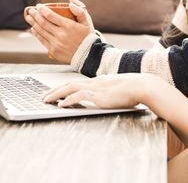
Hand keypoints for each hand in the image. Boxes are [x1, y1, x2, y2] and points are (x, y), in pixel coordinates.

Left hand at [26, 0, 93, 62]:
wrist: (88, 55)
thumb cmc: (87, 37)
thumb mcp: (87, 22)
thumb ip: (79, 9)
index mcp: (68, 26)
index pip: (50, 15)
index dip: (42, 10)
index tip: (38, 6)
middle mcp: (61, 35)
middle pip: (43, 23)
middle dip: (34, 15)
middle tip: (30, 10)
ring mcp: (56, 44)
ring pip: (40, 31)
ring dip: (33, 23)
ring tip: (28, 18)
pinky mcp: (53, 51)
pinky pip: (42, 40)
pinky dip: (36, 34)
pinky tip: (33, 29)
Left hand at [43, 73, 163, 108]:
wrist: (143, 85)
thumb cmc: (135, 89)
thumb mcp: (119, 90)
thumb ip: (111, 92)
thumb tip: (108, 97)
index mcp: (99, 81)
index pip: (77, 82)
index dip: (64, 87)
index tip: (55, 91)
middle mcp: (95, 82)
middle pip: (69, 83)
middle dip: (55, 90)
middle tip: (44, 96)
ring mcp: (97, 88)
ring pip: (70, 88)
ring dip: (56, 94)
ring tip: (46, 100)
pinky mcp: (100, 95)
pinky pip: (80, 96)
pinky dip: (69, 100)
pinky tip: (61, 105)